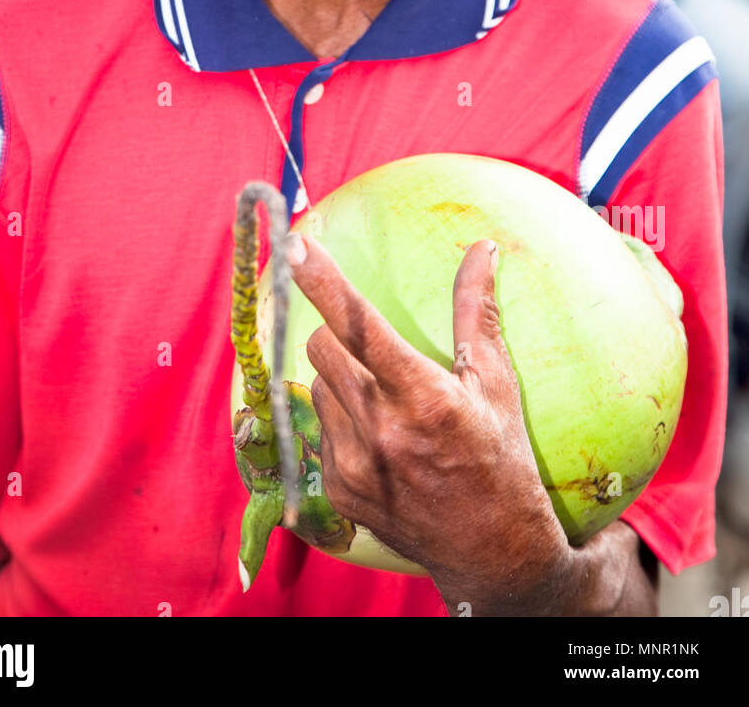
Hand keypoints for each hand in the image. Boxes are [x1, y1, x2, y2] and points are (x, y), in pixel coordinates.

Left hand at [288, 232, 573, 615]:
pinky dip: (342, 421)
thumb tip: (481, 249)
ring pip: (317, 384)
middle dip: (338, 335)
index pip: (359, 325)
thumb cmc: (501, 458)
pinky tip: (382, 443)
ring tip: (386, 405)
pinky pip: (320, 427)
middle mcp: (381, 430)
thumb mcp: (496, 385)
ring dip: (341, 380)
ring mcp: (354, 463)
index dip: (323, 282)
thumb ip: (478, 313)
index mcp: (423, 397)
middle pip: (322, 347)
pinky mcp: (338, 488)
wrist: (492, 552)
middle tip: (373, 351)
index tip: (296, 245)